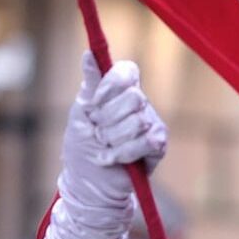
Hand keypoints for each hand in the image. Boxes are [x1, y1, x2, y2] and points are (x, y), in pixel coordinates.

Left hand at [41, 53, 167, 238]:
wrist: (89, 185)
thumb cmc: (82, 148)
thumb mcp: (80, 114)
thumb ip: (91, 85)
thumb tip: (88, 53)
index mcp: (118, 91)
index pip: (128, 71)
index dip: (113, 85)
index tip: (95, 102)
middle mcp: (138, 103)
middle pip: (132, 97)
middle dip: (106, 119)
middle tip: (97, 133)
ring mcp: (150, 122)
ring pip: (138, 120)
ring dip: (112, 139)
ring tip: (104, 148)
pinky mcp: (158, 144)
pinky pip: (147, 140)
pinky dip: (124, 153)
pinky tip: (113, 160)